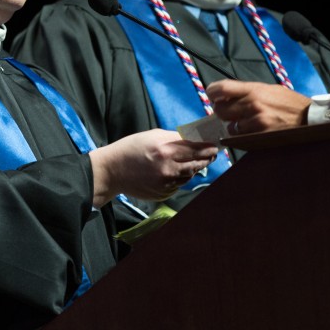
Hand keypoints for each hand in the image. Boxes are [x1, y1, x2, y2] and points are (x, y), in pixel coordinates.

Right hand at [88, 129, 218, 205]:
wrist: (113, 170)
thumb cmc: (132, 148)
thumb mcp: (153, 135)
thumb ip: (175, 138)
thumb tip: (195, 139)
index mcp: (165, 149)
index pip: (196, 148)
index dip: (209, 147)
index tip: (216, 145)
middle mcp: (167, 167)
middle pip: (197, 163)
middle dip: (207, 158)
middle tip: (213, 154)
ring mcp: (165, 183)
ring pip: (190, 175)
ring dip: (194, 168)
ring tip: (191, 161)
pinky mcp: (163, 193)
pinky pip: (179, 184)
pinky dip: (180, 178)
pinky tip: (172, 172)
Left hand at [206, 80, 311, 133]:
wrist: (310, 119)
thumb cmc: (290, 104)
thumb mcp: (270, 90)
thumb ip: (249, 92)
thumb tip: (228, 95)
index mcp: (255, 90)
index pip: (222, 88)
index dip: (212, 92)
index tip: (213, 95)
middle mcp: (253, 104)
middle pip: (220, 109)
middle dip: (221, 111)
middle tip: (228, 112)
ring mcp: (256, 122)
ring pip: (230, 127)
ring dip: (234, 126)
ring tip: (248, 123)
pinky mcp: (260, 137)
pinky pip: (241, 138)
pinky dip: (243, 137)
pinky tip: (254, 132)